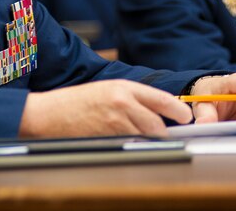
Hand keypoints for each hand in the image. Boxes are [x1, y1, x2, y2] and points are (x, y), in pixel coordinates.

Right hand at [19, 80, 192, 137]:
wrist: (49, 114)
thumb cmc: (76, 101)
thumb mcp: (107, 90)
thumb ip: (132, 98)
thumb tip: (156, 110)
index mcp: (124, 88)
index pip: (162, 99)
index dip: (178, 110)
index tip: (185, 116)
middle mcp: (123, 104)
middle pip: (158, 124)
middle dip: (166, 133)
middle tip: (169, 134)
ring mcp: (115, 124)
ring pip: (146, 139)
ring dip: (151, 142)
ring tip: (148, 140)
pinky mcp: (108, 140)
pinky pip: (131, 147)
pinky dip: (135, 148)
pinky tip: (130, 145)